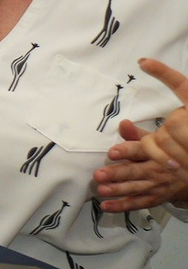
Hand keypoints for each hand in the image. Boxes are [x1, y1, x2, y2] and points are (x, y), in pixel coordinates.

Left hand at [96, 57, 187, 211]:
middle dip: (120, 173)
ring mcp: (168, 179)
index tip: (112, 152)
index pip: (147, 146)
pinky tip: (107, 207)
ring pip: (141, 187)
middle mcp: (166, 162)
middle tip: (99, 174)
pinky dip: (127, 205)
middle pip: (141, 169)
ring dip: (120, 190)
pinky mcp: (168, 191)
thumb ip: (168, 79)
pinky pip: (146, 200)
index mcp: (168, 141)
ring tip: (100, 191)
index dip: (130, 150)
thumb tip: (143, 61)